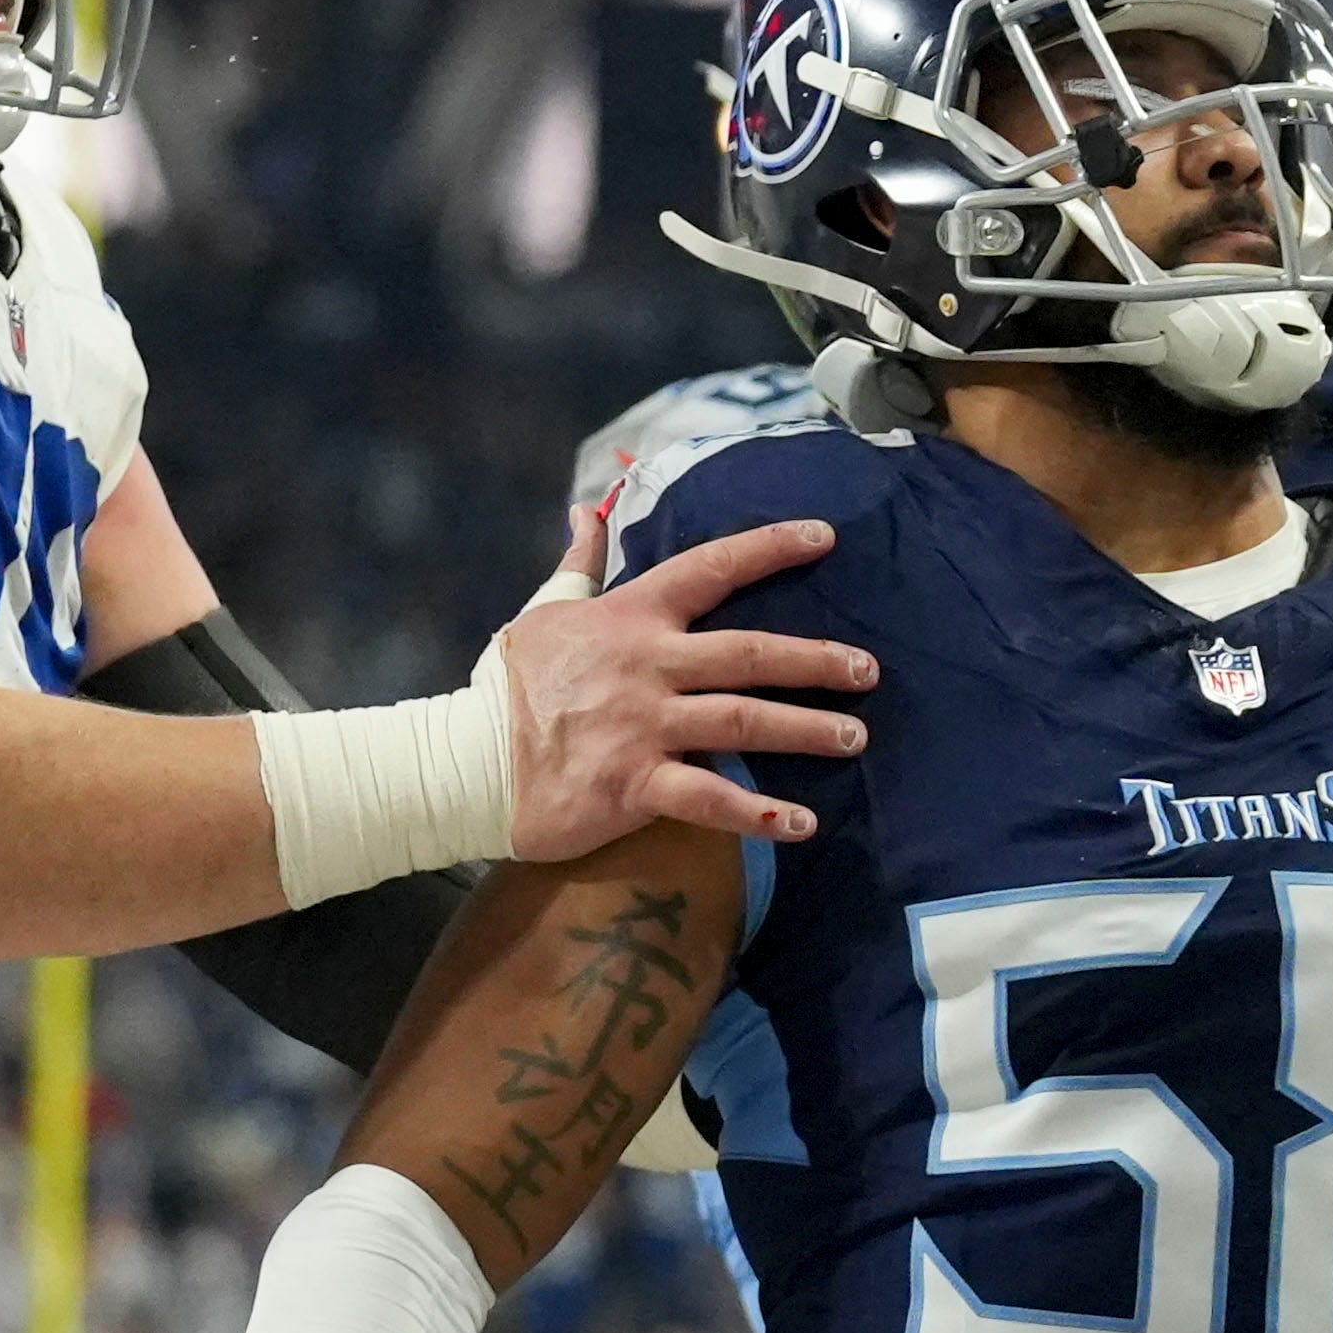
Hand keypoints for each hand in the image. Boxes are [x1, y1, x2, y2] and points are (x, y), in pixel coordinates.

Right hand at [492, 508, 877, 857]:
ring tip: (855, 736)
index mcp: (630, 617)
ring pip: (742, 721)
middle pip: (749, 654)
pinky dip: (758, 813)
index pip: (710, 567)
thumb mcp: (543, 611)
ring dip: (806, 730)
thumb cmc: (508, 687)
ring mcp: (643, 726)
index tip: (824, 537)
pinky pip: (708, 799)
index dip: (769, 548)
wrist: (463, 763)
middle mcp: (647, 666)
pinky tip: (801, 824)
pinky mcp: (634, 784)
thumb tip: (588, 508)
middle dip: (816, 661)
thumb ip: (579, 562)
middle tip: (869, 670)